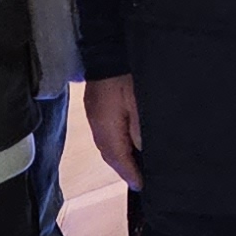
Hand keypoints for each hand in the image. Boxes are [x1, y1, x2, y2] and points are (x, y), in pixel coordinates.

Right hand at [84, 73, 144, 188]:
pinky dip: (115, 145)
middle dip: (124, 170)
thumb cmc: (127, 76)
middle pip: (109, 156)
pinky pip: (104, 135)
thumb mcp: (139, 103)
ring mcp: (94, 116)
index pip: (118, 158)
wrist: (108, 50)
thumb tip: (141, 151)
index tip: (141, 186)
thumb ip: (139, 130)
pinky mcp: (95, 108)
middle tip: (140, 180)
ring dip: (119, 159)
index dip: (130, 174)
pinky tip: (125, 146)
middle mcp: (96, 125)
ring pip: (106, 146)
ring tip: (134, 167)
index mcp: (106, 127)